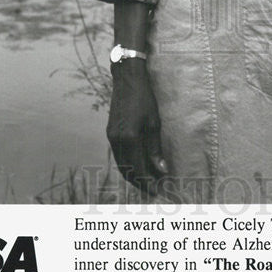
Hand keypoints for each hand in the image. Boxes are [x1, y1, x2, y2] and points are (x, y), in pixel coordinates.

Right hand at [106, 57, 166, 194]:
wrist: (127, 80)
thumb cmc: (145, 99)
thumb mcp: (155, 123)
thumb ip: (155, 149)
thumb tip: (162, 170)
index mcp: (129, 139)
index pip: (138, 169)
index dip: (148, 182)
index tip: (158, 191)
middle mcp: (117, 141)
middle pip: (127, 170)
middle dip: (139, 182)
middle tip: (153, 190)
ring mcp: (111, 136)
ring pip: (120, 164)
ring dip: (132, 174)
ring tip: (146, 181)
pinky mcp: (110, 132)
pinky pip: (118, 154)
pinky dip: (127, 163)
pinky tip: (136, 164)